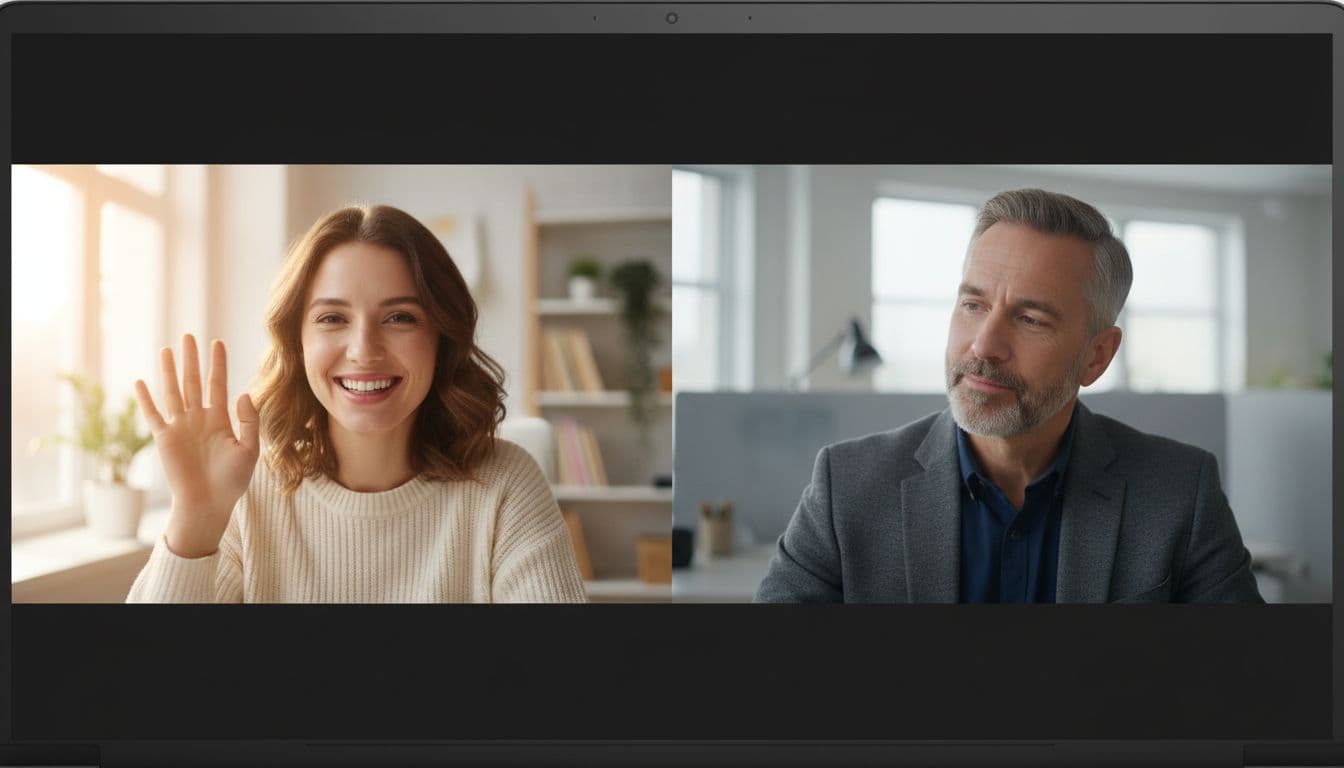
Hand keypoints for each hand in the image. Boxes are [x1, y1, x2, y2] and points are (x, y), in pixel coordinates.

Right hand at [134, 334, 259, 558]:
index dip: (217, 364)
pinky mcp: (164, 439)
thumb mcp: (250, 449)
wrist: (209, 504)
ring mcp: (180, 427)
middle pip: (193, 382)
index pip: (218, 384)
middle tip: (188, 336)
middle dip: (192, 359)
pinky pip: (153, 415)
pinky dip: (146, 399)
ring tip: (167, 349)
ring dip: (169, 371)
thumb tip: (243, 392)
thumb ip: (249, 421)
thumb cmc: (232, 481)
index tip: (217, 342)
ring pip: (173, 392)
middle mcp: (199, 419)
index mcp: (220, 420)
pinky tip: (142, 381)